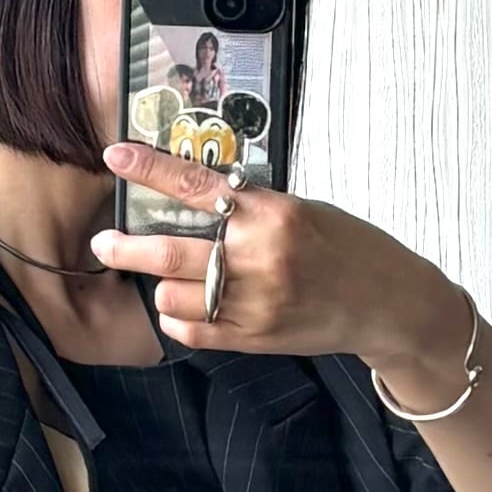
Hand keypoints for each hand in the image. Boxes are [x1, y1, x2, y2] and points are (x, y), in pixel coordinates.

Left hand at [91, 144, 468, 382]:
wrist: (386, 302)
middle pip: (170, 251)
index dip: (148, 168)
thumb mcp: (301, 210)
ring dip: (162, 287)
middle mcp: (260, 256)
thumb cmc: (346, 249)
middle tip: (104, 244)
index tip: (115, 156)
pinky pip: (193, 331)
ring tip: (166, 281)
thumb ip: (250, 208)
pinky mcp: (256, 336)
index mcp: (272, 212)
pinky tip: (180, 310)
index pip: (195, 184)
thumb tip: (193, 200)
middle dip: (126, 248)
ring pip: (175, 296)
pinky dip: (176, 320)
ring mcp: (257, 301)